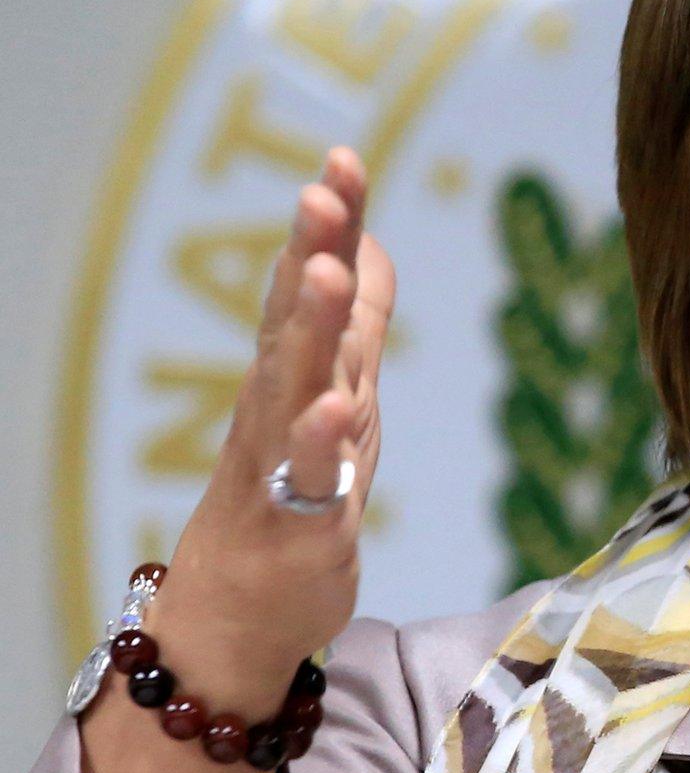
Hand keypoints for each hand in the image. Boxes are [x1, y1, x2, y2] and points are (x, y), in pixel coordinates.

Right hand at [144, 146, 396, 705]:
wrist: (237, 614)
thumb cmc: (291, 492)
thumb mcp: (342, 395)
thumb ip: (356, 321)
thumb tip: (369, 242)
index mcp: (296, 370)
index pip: (313, 281)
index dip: (331, 222)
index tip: (344, 158)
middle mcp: (280, 404)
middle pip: (297, 316)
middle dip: (311, 249)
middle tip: (322, 188)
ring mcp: (285, 462)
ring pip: (297, 385)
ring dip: (311, 327)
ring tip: (325, 270)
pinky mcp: (300, 523)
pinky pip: (310, 478)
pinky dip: (319, 442)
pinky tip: (334, 408)